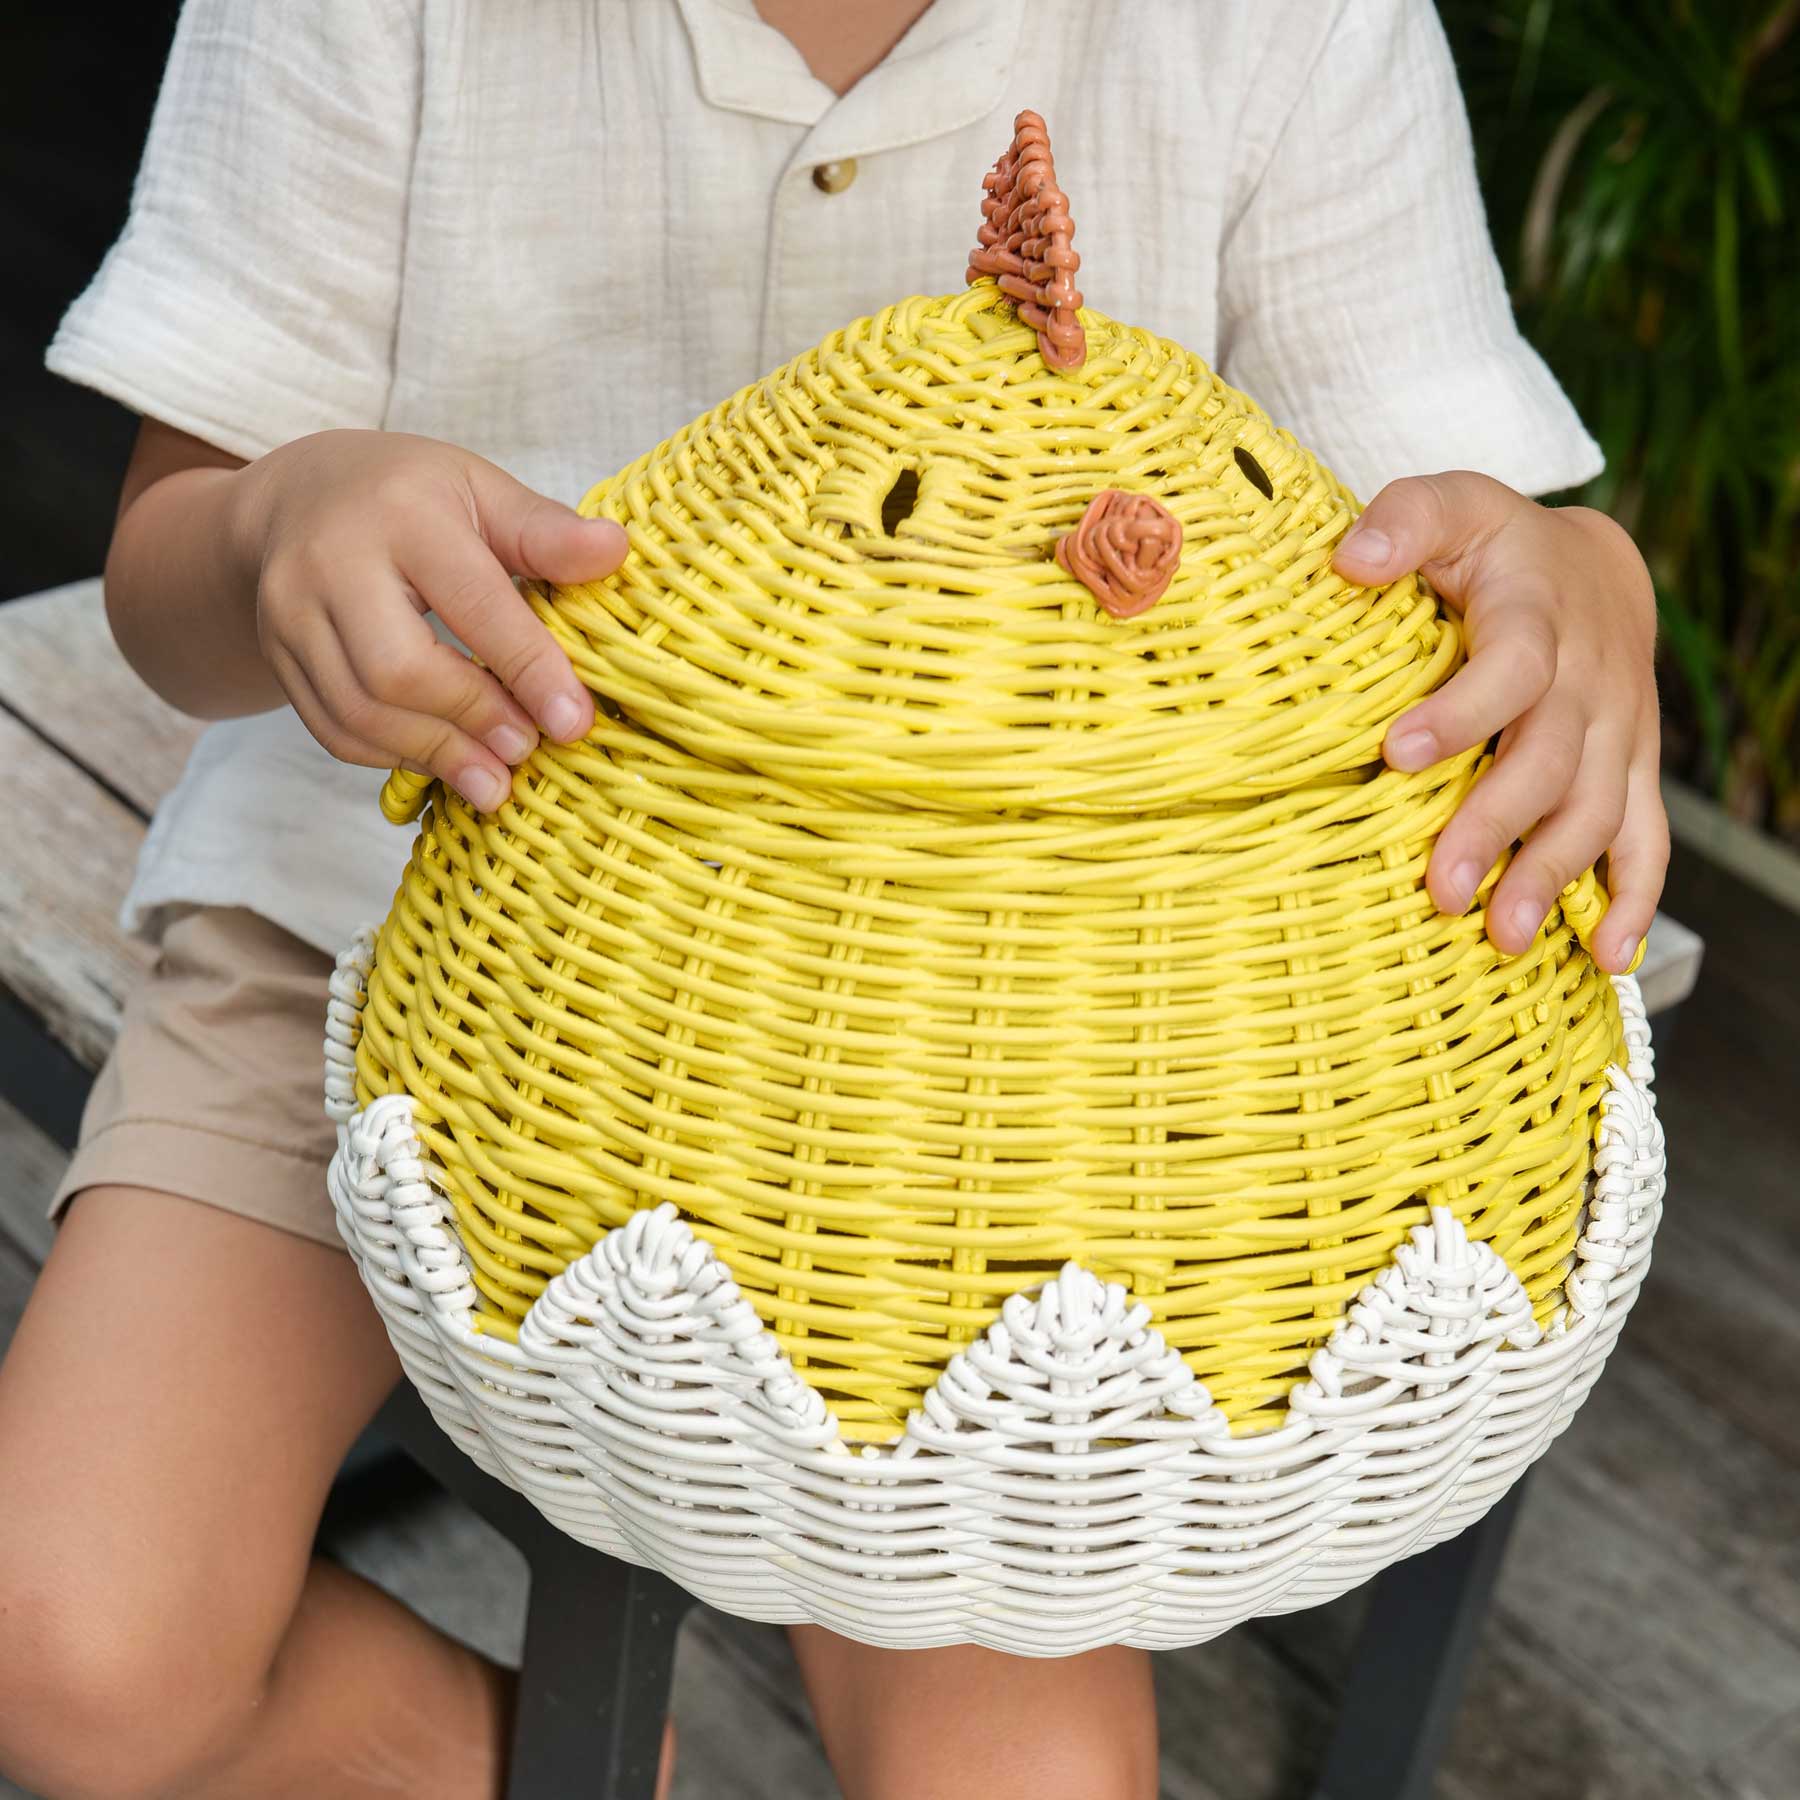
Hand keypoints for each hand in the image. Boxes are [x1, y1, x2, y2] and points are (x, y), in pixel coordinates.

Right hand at [233, 430, 626, 809]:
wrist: (292, 500)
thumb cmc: (407, 495)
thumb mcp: (478, 488)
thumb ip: (543, 530)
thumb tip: (615, 551)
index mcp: (401, 513)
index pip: (472, 601)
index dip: (528, 667)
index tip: (573, 721)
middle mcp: (331, 563)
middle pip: (398, 669)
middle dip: (473, 719)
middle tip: (528, 748)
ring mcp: (291, 615)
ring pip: (360, 711)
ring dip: (437, 755)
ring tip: (496, 781)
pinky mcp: (278, 658)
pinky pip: (334, 729)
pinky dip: (395, 757)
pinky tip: (445, 763)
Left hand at [1333, 472, 1665, 974]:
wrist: (1593, 569)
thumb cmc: (1497, 546)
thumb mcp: (1452, 505)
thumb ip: (1404, 518)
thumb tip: (1352, 557)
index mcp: (1538, 617)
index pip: (1511, 668)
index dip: (1461, 711)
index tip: (1397, 751)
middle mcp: (1588, 682)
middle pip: (1550, 761)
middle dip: (1496, 828)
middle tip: (1443, 889)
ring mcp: (1617, 732)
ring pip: (1595, 812)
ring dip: (1553, 877)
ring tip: (1502, 936)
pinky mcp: (1631, 770)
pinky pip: (1648, 839)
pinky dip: (1637, 902)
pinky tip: (1606, 957)